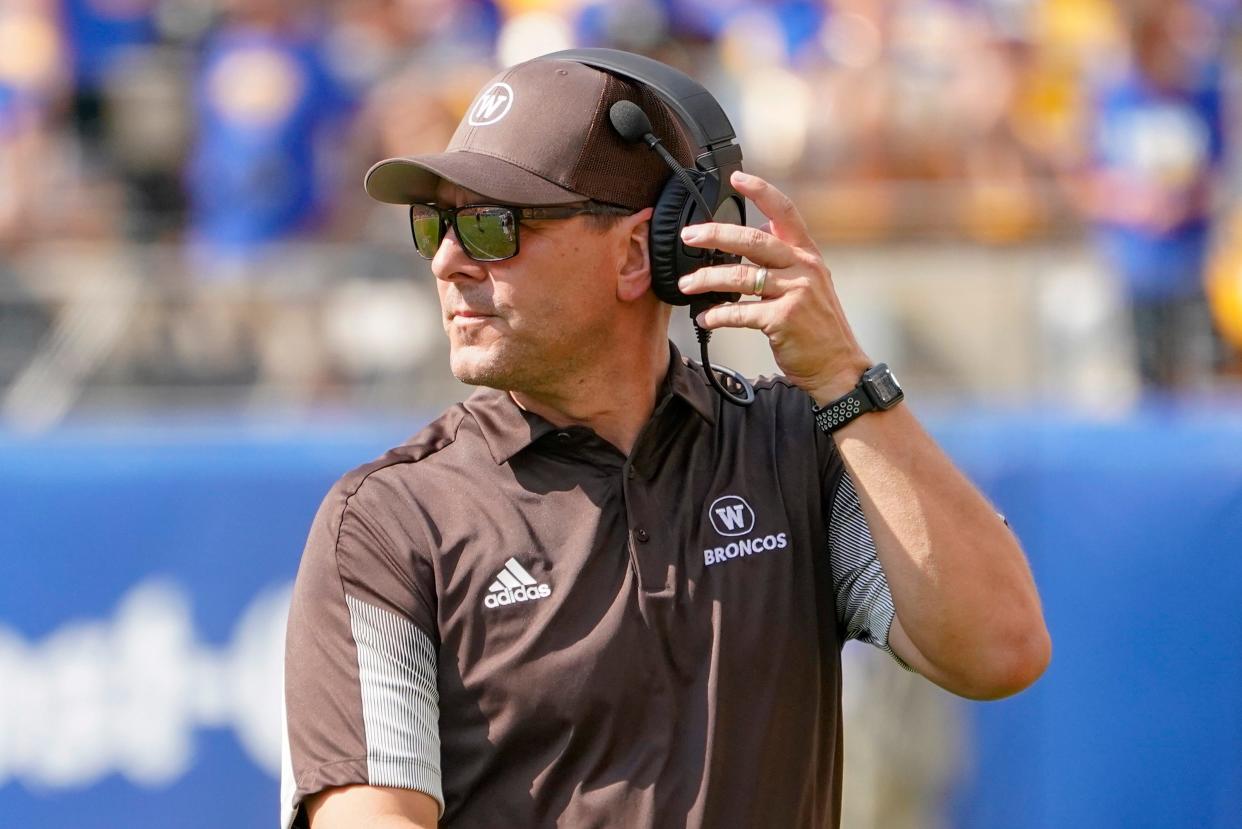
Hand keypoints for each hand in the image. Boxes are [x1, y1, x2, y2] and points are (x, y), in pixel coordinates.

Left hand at [676, 171, 870, 402]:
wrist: (837, 366)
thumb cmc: (817, 326)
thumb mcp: (810, 283)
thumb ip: (786, 258)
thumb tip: (754, 233)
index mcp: (807, 254)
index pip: (785, 212)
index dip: (761, 191)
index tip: (737, 178)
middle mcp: (804, 268)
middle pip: (753, 241)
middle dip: (716, 235)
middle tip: (689, 236)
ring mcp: (795, 292)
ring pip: (741, 277)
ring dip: (707, 280)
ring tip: (686, 284)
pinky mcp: (784, 319)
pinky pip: (740, 312)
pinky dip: (717, 315)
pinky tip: (705, 317)